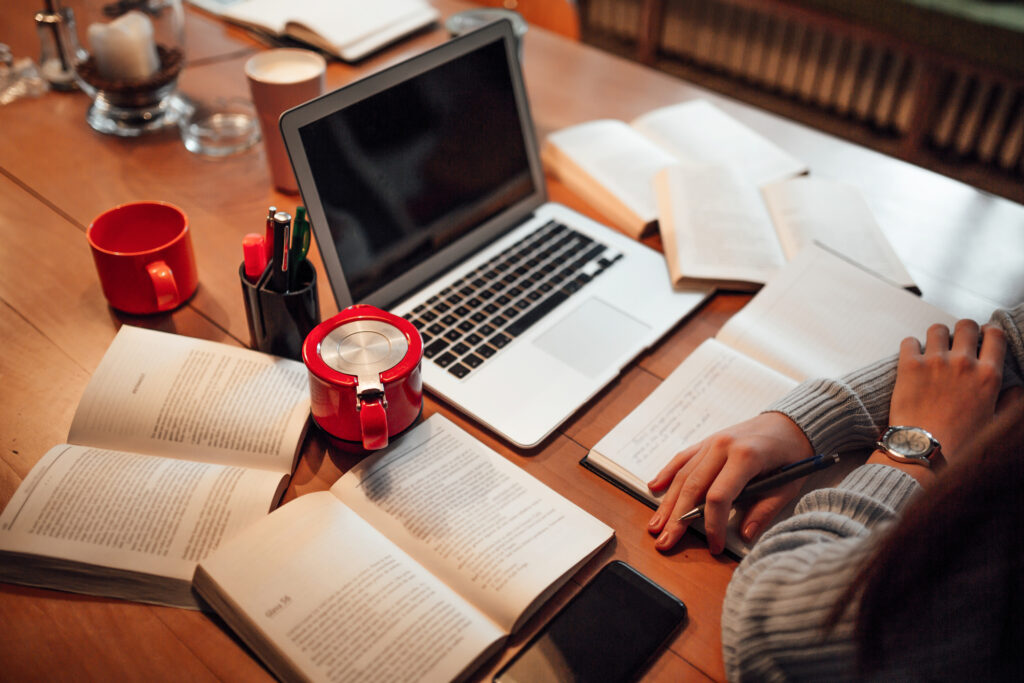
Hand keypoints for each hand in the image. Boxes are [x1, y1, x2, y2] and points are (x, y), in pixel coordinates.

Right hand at [646, 412, 812, 553]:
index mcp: (745, 457)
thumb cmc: (791, 455)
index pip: (718, 497)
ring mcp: (711, 442)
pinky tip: (654, 488)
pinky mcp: (706, 441)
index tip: (714, 546)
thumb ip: (765, 511)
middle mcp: (723, 447)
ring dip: (667, 503)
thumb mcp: (787, 486)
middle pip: (693, 487)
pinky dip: (667, 473)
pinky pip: (682, 458)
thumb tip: (745, 535)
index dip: (713, 525)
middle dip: (677, 518)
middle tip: (665, 542)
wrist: (789, 423)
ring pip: (683, 475)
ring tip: (655, 526)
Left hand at [887, 320, 1005, 464]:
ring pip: (936, 329)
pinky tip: (912, 358)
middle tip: (956, 342)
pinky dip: (910, 347)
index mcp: (988, 375)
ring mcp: (935, 362)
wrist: (924, 449)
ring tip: (933, 348)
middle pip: (965, 325)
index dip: (988, 332)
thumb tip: (1016, 389)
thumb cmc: (960, 442)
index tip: (981, 337)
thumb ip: (1008, 401)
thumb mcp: (994, 422)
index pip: (995, 335)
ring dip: (936, 336)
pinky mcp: (909, 366)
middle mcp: (963, 364)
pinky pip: (909, 341)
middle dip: (962, 330)